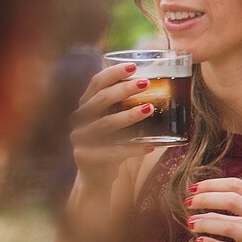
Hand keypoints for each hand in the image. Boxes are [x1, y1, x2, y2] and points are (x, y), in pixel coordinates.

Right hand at [70, 63, 159, 182]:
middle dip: (124, 90)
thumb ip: (128, 106)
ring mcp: (79, 138)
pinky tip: (151, 146)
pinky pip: (111, 152)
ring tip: (150, 108)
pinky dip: (132, 149)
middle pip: (100, 100)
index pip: (96, 83)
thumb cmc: (113, 143)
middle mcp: (79, 119)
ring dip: (129, 116)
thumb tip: (162, 87)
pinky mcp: (84, 157)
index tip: (134, 66)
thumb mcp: (117, 121)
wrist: (96, 176)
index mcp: (86, 105)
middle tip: (146, 83)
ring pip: (105, 124)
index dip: (113, 72)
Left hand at [184, 177, 241, 241]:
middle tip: (187, 204)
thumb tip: (200, 205)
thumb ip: (236, 209)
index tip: (193, 188)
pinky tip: (200, 241)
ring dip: (205, 223)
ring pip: (229, 227)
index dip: (212, 184)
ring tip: (190, 223)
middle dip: (205, 200)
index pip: (237, 185)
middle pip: (232, 201)